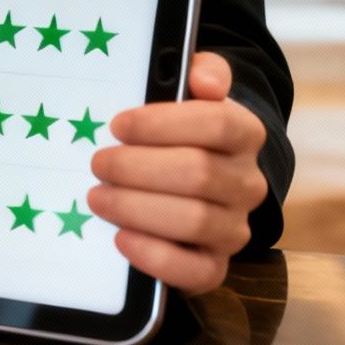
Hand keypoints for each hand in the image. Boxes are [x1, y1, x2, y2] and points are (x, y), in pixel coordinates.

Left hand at [87, 51, 267, 294]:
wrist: (188, 180)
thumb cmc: (176, 131)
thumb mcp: (185, 93)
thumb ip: (199, 72)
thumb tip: (205, 79)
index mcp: (243, 133)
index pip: (217, 123)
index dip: (163, 124)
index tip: (118, 125)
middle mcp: (247, 182)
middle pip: (199, 174)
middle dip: (138, 168)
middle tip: (98, 163)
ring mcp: (234, 227)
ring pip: (196, 221)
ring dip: (138, 208)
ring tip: (97, 196)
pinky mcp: (214, 265)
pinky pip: (197, 271)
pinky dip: (156, 257)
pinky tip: (121, 238)